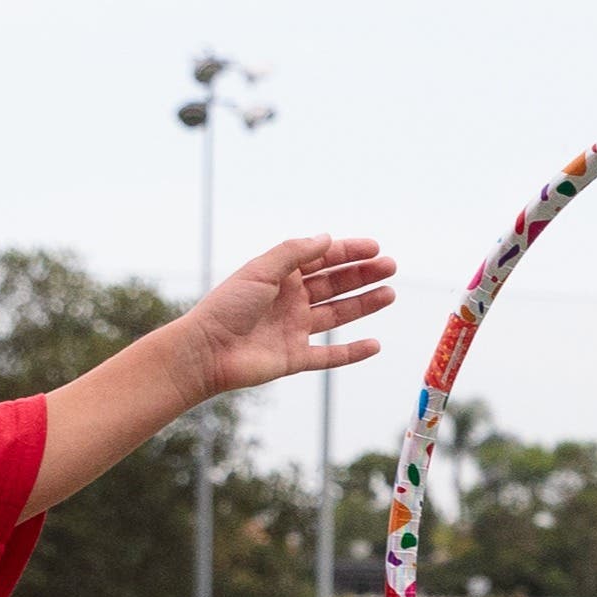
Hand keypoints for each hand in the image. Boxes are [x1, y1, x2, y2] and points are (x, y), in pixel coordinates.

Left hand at [178, 235, 396, 400]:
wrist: (205, 352)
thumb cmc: (227, 306)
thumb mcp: (261, 270)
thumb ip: (294, 252)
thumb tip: (327, 238)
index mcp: (281, 278)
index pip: (321, 260)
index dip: (348, 252)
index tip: (375, 248)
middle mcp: (290, 302)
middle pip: (334, 285)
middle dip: (362, 275)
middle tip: (390, 267)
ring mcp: (294, 330)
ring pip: (337, 315)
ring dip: (364, 304)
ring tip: (389, 294)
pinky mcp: (294, 358)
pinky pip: (329, 355)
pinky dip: (352, 352)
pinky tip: (374, 344)